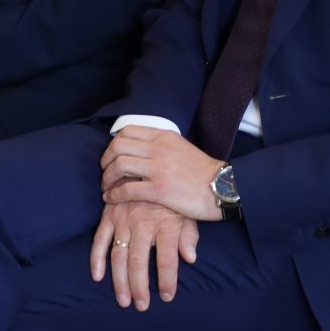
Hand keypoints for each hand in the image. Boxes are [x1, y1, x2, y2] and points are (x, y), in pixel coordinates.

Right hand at [89, 199, 198, 310]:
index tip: (166, 297)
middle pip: (139, 261)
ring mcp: (123, 219)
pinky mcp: (109, 215)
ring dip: (119, 280)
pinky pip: (100, 239)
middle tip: (141, 306)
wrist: (150, 167)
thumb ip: (189, 236)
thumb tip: (190, 258)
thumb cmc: (172, 196)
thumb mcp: (187, 212)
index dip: (167, 280)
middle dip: (139, 287)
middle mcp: (143, 223)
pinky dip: (96, 258)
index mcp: (165, 223)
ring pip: (119, 255)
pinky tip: (97, 276)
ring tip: (123, 300)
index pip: (167, 258)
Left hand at [100, 126, 225, 222]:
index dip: (113, 144)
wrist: (223, 187)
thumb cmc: (202, 171)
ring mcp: (158, 168)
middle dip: (106, 160)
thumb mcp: (180, 147)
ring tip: (107, 187)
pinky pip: (127, 190)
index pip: (127, 131)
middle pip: (118, 146)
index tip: (112, 156)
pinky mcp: (159, 190)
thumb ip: (160, 145)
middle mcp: (159, 148)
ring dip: (107, 177)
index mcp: (164, 136)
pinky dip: (114, 194)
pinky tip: (111, 199)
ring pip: (119, 165)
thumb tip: (139, 148)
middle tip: (106, 172)